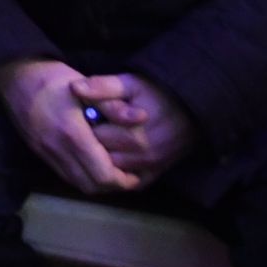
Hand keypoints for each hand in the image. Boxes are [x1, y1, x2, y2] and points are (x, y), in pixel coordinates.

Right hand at [0, 58, 140, 194]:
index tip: (136, 175)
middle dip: (112, 186)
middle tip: (127, 176)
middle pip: (90, 185)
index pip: (102, 174)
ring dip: (96, 183)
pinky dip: (81, 176)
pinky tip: (90, 163)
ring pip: (76, 183)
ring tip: (112, 172)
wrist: (15, 76)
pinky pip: (64, 174)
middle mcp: (58, 150)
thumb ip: (114, 106)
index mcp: (73, 134)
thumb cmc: (53, 78)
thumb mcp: (86, 87)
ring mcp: (45, 153)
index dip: (122, 180)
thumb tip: (142, 118)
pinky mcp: (38, 152)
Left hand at [73, 73, 197, 182]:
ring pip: (110, 172)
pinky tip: (108, 159)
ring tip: (95, 142)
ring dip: (100, 159)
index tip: (79, 116)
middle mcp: (140, 156)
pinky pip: (127, 183)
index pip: (91, 137)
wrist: (193, 108)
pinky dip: (115, 175)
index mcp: (131, 134)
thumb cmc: (158, 92)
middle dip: (88, 144)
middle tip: (83, 130)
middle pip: (99, 156)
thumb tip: (74, 87)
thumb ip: (102, 86)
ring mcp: (148, 169)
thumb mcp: (130, 82)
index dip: (81, 126)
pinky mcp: (153, 176)